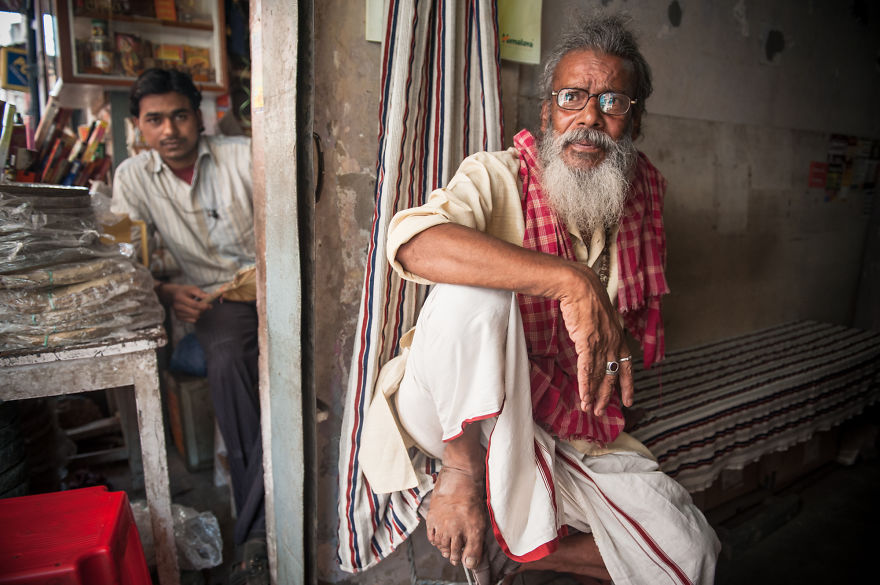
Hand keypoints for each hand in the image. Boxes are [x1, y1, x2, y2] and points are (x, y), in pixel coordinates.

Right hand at [160, 283, 212, 323]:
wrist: (173, 294)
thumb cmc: (185, 291)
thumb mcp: (193, 289)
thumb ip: (201, 293)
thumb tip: (210, 297)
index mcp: (180, 297)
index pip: (194, 304)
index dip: (203, 306)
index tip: (210, 306)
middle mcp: (177, 306)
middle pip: (194, 312)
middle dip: (203, 310)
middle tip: (206, 307)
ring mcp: (177, 312)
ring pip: (194, 318)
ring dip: (200, 313)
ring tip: (199, 308)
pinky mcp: (178, 317)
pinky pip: (192, 321)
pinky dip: (196, 317)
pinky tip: (194, 311)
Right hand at [426, 424, 486, 569]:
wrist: (460, 474)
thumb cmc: (473, 493)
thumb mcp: (482, 516)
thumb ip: (478, 538)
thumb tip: (472, 559)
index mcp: (473, 529)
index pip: (471, 556)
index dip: (470, 560)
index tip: (469, 560)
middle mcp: (457, 529)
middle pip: (454, 554)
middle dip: (456, 557)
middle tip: (457, 557)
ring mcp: (443, 524)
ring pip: (442, 547)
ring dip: (445, 550)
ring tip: (448, 550)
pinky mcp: (432, 517)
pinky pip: (432, 537)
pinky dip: (435, 541)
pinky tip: (440, 538)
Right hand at [556, 264, 633, 416]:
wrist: (578, 285)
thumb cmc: (586, 296)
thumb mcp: (599, 316)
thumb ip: (600, 331)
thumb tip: (594, 340)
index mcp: (618, 336)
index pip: (627, 366)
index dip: (627, 385)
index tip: (628, 400)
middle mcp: (613, 342)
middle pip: (612, 375)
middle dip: (608, 396)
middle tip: (603, 411)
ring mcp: (601, 343)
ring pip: (599, 376)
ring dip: (595, 395)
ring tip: (591, 409)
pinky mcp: (587, 342)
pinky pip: (587, 370)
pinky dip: (585, 386)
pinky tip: (584, 397)